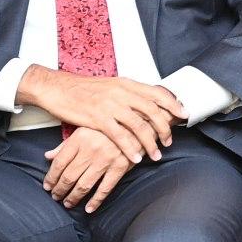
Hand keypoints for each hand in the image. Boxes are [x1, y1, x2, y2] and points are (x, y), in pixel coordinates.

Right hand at [18, 68, 182, 162]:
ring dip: (150, 143)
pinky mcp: (98, 119)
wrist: (57, 88)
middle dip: (164, 128)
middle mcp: (121, 92)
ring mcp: (110, 105)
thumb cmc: (83, 89)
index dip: (173, 104)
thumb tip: (145, 102)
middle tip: (169, 141)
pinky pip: (120, 136)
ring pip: (139, 126)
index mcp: (125, 83)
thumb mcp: (110, 85)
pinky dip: (130, 149)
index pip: (156, 92)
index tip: (184, 114)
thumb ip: (127, 93)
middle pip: (152, 111)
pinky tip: (136, 158)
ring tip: (155, 155)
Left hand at [43, 126, 134, 211]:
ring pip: (84, 185)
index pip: (59, 162)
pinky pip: (105, 188)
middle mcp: (91, 150)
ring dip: (73, 197)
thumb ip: (65, 144)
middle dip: (60, 189)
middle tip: (55, 196)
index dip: (51, 177)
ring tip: (68, 203)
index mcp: (80, 138)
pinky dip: (96, 201)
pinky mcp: (120, 167)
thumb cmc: (107, 128)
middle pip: (69, 176)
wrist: (135, 125)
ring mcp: (106, 160)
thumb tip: (48, 156)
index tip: (47, 186)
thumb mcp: (84, 129)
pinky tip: (89, 208)